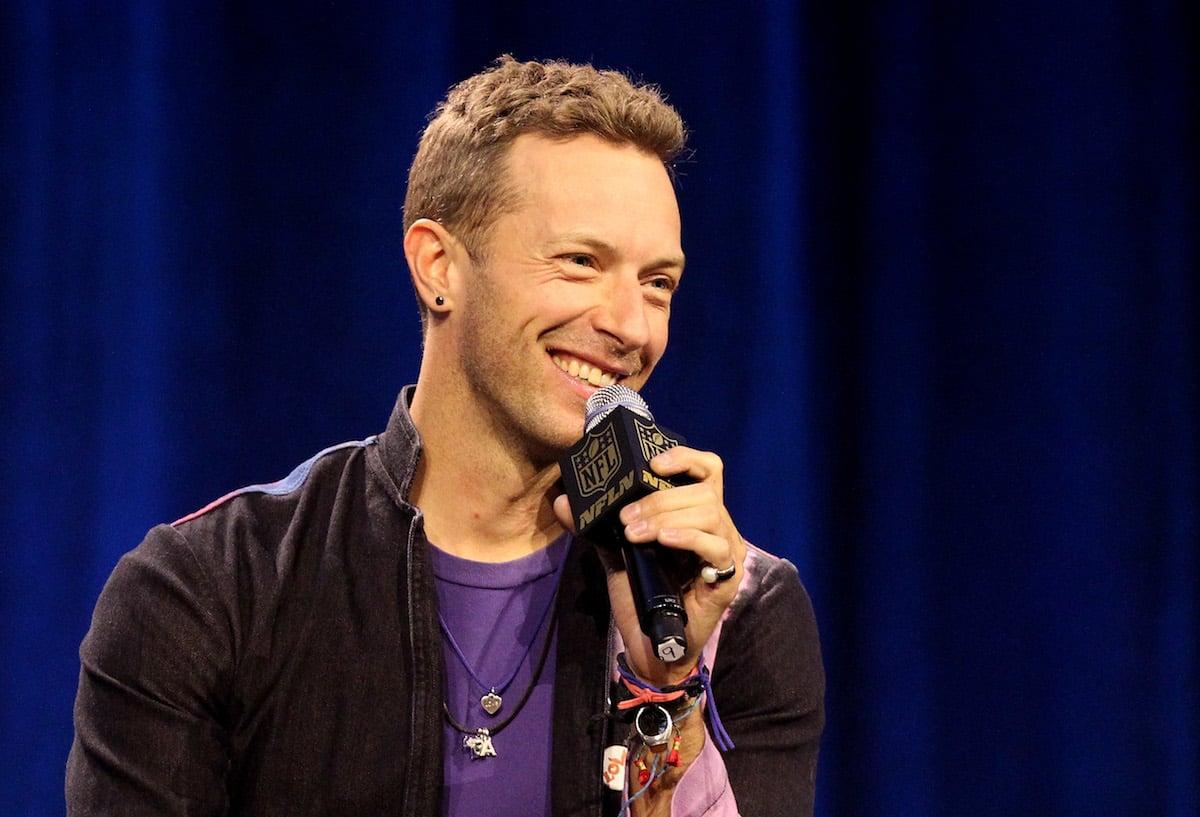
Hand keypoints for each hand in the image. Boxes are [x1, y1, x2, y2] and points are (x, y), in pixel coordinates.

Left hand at [554, 445, 744, 686]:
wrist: (651, 646)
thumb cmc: (641, 596)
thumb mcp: (616, 554)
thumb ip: (597, 527)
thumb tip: (563, 502)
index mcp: (695, 515)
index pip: (707, 470)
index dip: (685, 458)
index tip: (653, 464)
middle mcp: (718, 527)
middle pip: (703, 491)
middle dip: (659, 499)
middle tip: (626, 518)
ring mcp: (726, 551)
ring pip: (709, 513)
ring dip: (666, 517)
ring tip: (635, 533)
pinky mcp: (728, 576)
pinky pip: (715, 546)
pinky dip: (687, 537)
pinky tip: (661, 541)